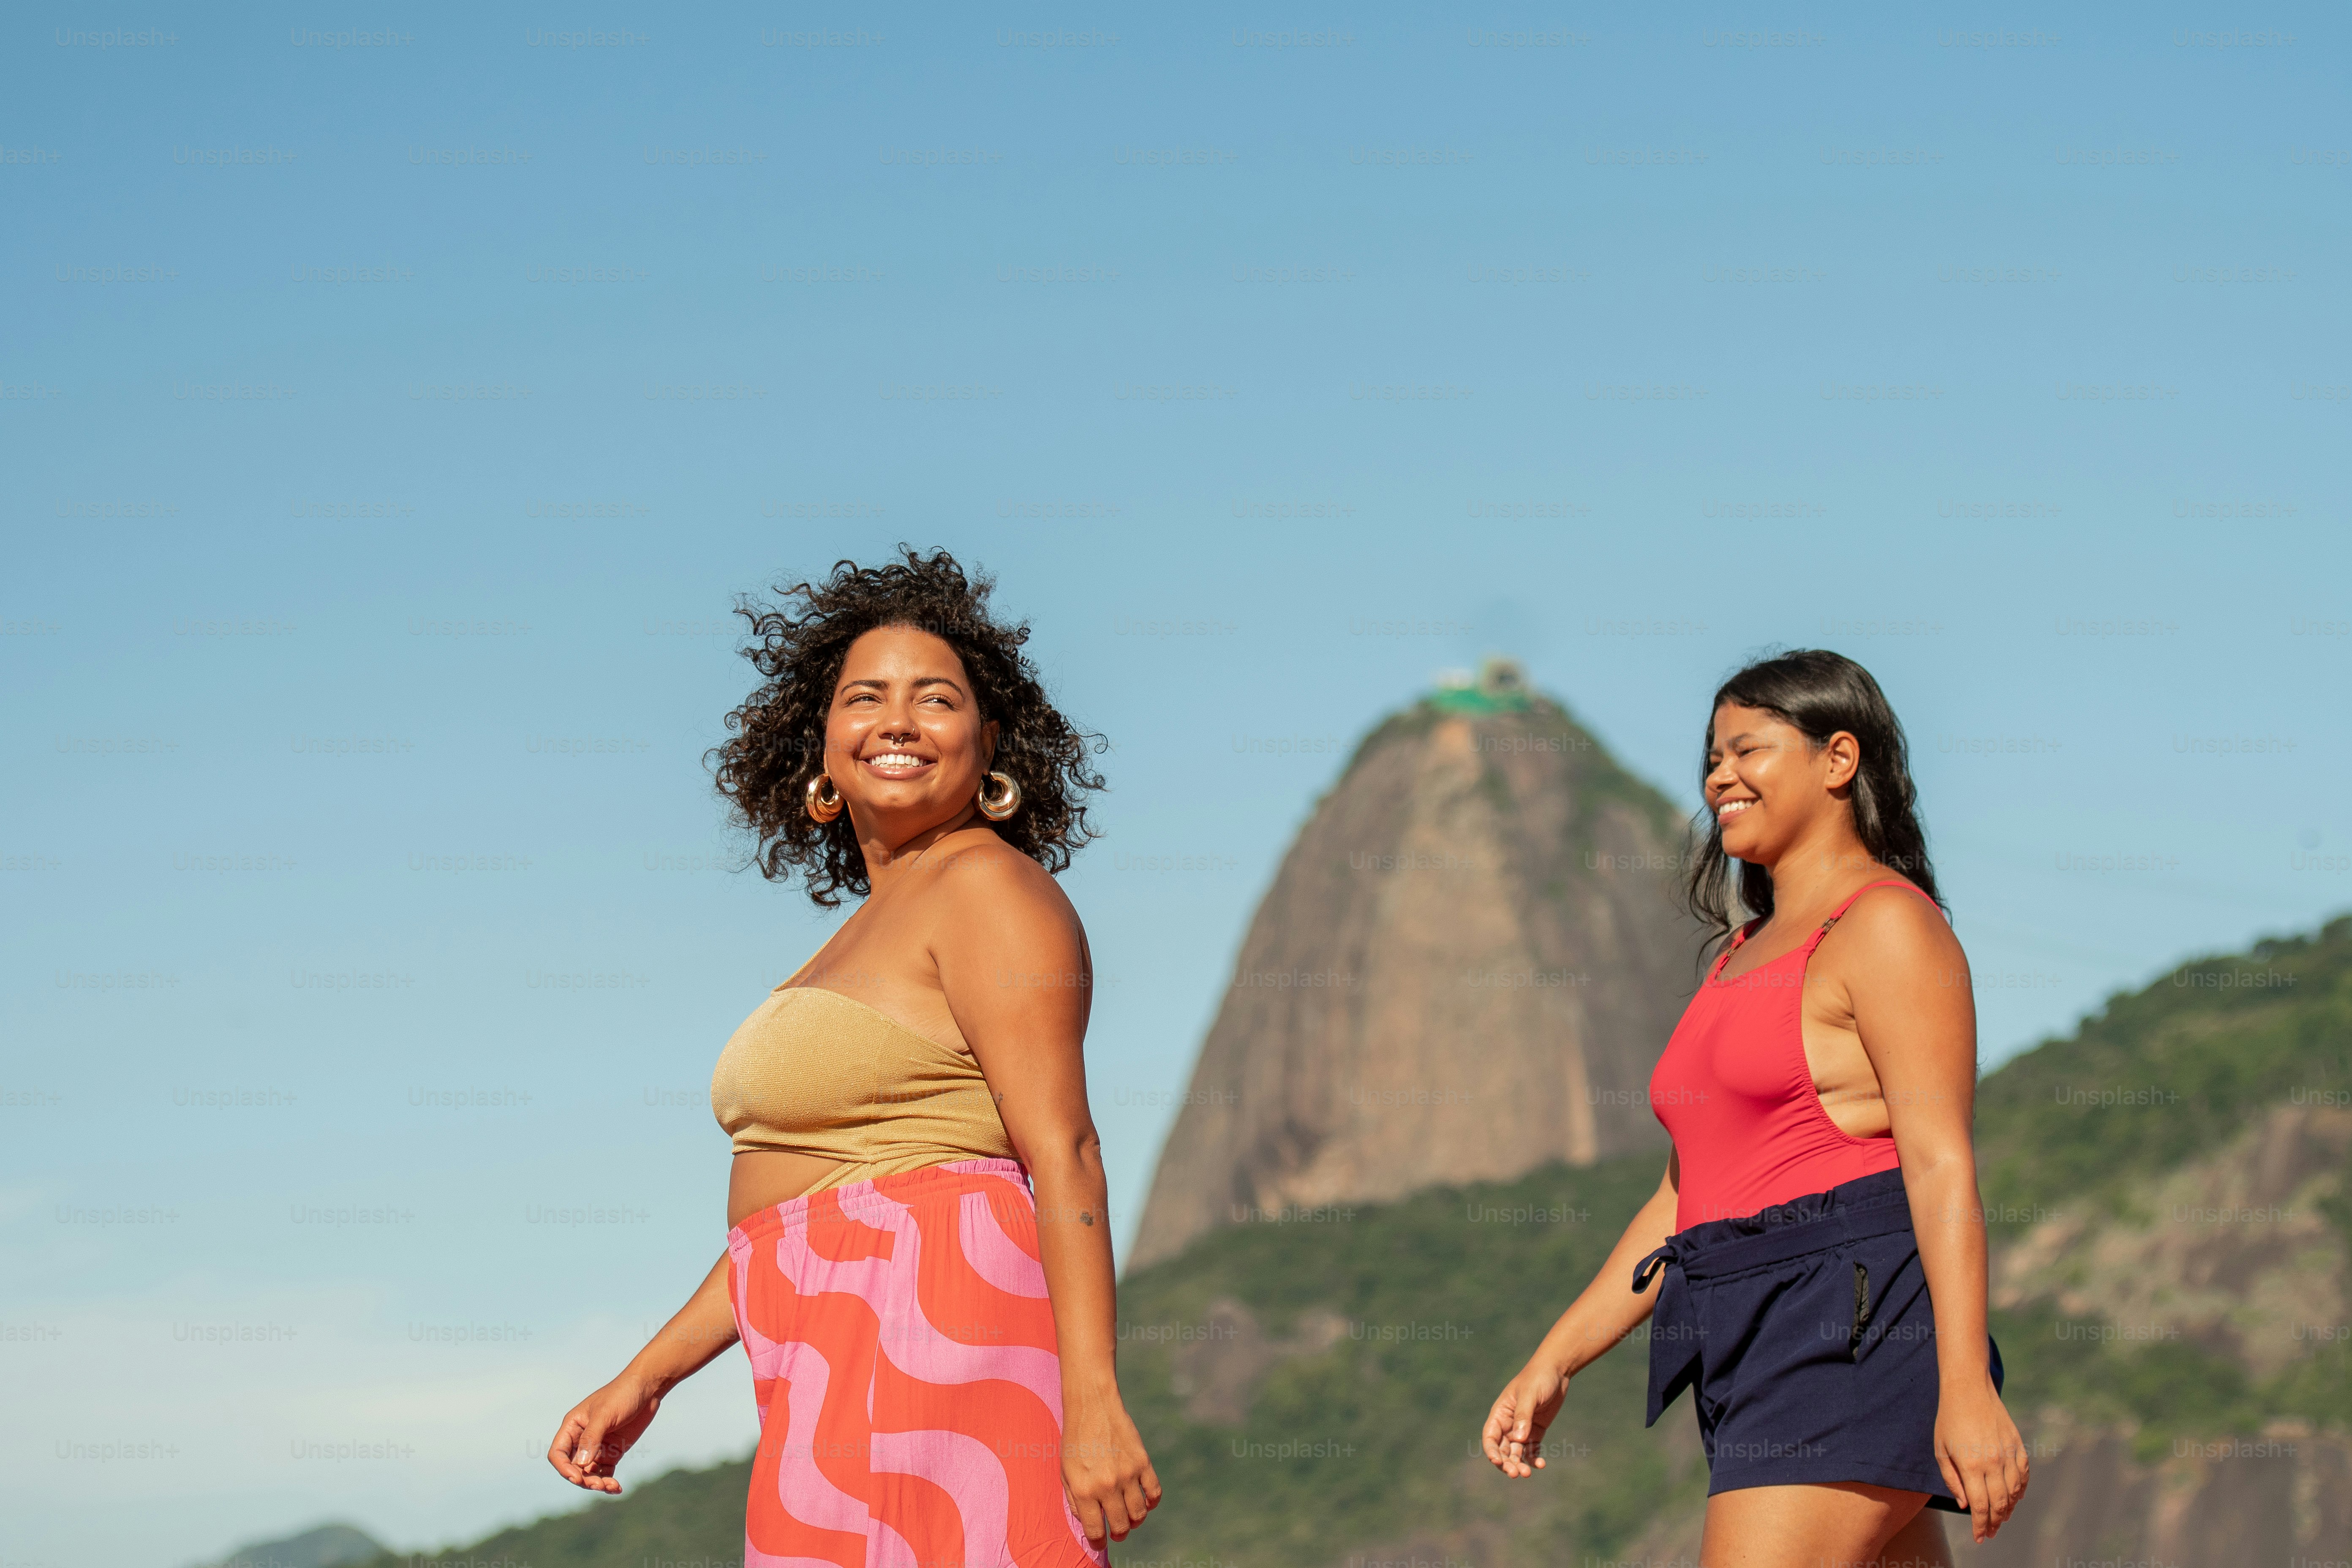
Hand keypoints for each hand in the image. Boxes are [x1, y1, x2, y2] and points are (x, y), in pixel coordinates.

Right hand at [548, 1372, 662, 1493]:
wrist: (647, 1388)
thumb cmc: (622, 1395)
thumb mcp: (605, 1414)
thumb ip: (592, 1438)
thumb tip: (581, 1465)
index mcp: (573, 1426)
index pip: (558, 1454)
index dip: (563, 1468)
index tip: (577, 1478)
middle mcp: (582, 1439)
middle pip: (574, 1468)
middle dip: (583, 1479)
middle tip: (599, 1485)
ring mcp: (597, 1447)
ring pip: (589, 1474)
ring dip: (597, 1484)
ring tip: (612, 1486)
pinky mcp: (613, 1452)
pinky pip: (605, 1473)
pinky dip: (609, 1483)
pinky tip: (617, 1488)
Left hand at [1059, 1394, 1161, 1542]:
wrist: (1092, 1406)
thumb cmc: (1075, 1439)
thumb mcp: (1065, 1472)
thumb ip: (1074, 1500)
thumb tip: (1088, 1523)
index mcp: (1084, 1490)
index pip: (1095, 1531)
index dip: (1098, 1541)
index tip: (1100, 1541)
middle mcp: (1106, 1486)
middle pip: (1121, 1525)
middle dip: (1119, 1533)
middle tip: (1117, 1531)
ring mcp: (1127, 1474)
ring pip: (1139, 1514)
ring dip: (1135, 1521)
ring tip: (1130, 1518)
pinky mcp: (1142, 1462)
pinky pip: (1154, 1493)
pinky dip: (1152, 1502)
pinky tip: (1145, 1501)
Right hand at [1481, 1359, 1567, 1477]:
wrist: (1556, 1370)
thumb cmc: (1538, 1378)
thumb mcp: (1530, 1394)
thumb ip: (1523, 1416)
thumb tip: (1519, 1439)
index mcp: (1500, 1413)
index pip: (1490, 1437)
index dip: (1491, 1451)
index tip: (1498, 1462)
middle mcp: (1508, 1423)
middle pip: (1503, 1449)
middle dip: (1507, 1462)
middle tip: (1516, 1473)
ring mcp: (1522, 1428)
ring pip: (1516, 1452)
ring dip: (1519, 1463)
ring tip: (1527, 1473)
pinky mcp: (1536, 1431)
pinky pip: (1531, 1449)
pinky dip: (1534, 1458)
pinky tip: (1541, 1464)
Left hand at [1933, 1380, 2028, 1542]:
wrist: (1968, 1388)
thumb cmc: (1949, 1419)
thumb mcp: (1941, 1450)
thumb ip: (1953, 1480)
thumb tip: (1966, 1505)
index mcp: (1971, 1466)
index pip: (1980, 1507)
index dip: (1980, 1526)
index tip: (1979, 1538)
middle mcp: (1993, 1462)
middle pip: (1999, 1504)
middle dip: (1994, 1522)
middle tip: (1989, 1532)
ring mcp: (2008, 1453)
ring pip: (2014, 1492)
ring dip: (2008, 1509)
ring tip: (2000, 1518)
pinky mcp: (2018, 1445)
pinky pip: (2024, 1475)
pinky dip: (2021, 1490)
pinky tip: (2014, 1497)